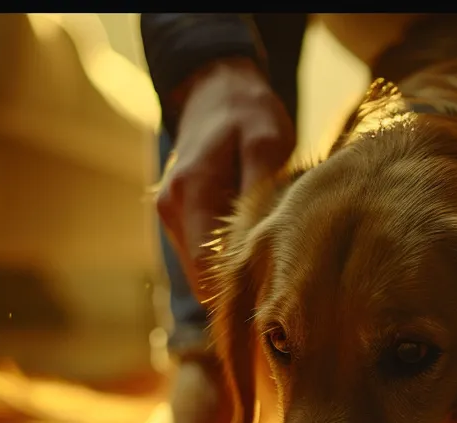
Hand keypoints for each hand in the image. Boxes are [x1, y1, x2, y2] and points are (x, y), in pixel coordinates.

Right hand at [155, 57, 295, 302]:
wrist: (217, 90)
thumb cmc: (248, 114)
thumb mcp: (266, 144)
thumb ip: (258, 197)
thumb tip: (259, 251)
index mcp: (189, 192)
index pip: (207, 267)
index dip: (241, 291)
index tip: (280, 298)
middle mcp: (171, 209)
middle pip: (203, 275)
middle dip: (242, 286)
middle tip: (286, 281)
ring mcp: (170, 216)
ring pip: (203, 269)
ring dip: (236, 271)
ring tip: (274, 253)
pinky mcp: (179, 219)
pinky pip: (204, 255)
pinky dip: (229, 257)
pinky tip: (256, 241)